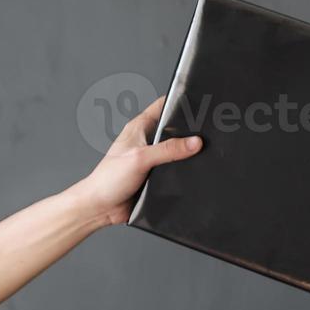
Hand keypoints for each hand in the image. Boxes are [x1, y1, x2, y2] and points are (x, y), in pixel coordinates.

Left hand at [64, 95, 201, 228]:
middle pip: (174, 129)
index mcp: (138, 128)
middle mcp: (146, 141)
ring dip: (187, 153)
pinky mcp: (156, 175)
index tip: (198, 105)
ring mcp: (152, 158)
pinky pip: (176, 169)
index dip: (179, 103)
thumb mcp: (141, 159)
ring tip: (203, 152)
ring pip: (177, 150)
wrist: (102, 206)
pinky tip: (193, 172)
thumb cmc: (109, 179)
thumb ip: (169, 150)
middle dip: (190, 130)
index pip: (162, 106)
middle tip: (207, 131)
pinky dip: (184, 170)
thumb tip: (194, 142)